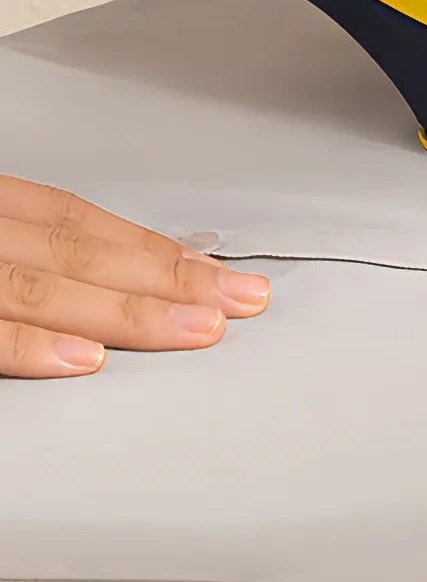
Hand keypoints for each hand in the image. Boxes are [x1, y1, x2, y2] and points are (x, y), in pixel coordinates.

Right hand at [0, 174, 269, 378]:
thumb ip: (31, 252)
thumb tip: (101, 276)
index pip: (79, 223)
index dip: (151, 247)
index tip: (214, 270)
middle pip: (83, 254)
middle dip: (169, 279)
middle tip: (239, 299)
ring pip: (46, 290)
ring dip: (129, 311)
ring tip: (196, 328)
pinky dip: (35, 345)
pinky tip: (89, 358)